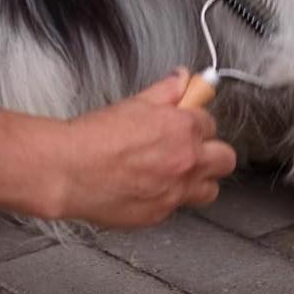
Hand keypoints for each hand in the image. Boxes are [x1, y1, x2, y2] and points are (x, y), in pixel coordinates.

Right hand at [46, 71, 237, 227]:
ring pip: (209, 189)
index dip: (196, 120)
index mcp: (182, 129)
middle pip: (225, 159)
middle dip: (212, 150)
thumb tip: (181, 79)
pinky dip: (170, 197)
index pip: (210, 122)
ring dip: (199, 179)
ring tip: (178, 171)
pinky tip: (151, 187)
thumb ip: (167, 89)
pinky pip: (179, 206)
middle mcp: (185, 162)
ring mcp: (175, 192)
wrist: (69, 171)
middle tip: (194, 146)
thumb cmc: (95, 138)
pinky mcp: (159, 215)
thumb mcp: (135, 102)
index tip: (188, 120)